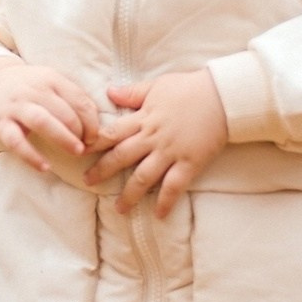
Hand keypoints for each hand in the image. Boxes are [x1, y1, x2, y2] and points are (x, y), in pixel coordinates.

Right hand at [0, 56, 102, 174]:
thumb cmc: (29, 89)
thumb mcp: (50, 82)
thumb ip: (71, 97)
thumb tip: (98, 124)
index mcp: (51, 78)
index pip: (79, 99)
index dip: (92, 121)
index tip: (96, 137)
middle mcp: (33, 89)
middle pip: (63, 110)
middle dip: (80, 131)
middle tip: (87, 147)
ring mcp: (15, 106)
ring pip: (42, 121)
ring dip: (63, 138)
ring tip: (76, 152)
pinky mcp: (0, 122)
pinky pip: (16, 141)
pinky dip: (31, 155)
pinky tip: (45, 167)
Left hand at [84, 70, 227, 218]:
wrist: (223, 96)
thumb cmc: (190, 88)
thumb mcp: (157, 86)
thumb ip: (132, 93)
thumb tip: (109, 92)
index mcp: (143, 118)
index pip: (112, 132)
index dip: (93, 142)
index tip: (78, 149)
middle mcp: (153, 138)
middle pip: (121, 156)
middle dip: (102, 170)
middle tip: (87, 181)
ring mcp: (171, 152)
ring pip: (144, 177)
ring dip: (129, 194)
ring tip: (119, 208)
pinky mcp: (189, 163)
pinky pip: (174, 186)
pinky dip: (165, 201)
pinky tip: (158, 214)